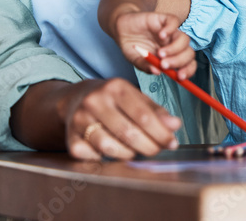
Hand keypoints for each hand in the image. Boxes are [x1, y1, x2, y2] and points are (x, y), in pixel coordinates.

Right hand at [61, 78, 181, 159]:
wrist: (75, 99)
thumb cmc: (113, 99)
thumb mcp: (135, 97)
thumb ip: (156, 111)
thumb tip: (175, 125)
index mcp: (115, 87)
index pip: (143, 115)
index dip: (161, 132)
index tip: (172, 142)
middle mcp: (95, 101)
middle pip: (128, 133)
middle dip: (149, 146)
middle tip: (158, 150)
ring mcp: (80, 119)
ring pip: (110, 147)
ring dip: (129, 154)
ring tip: (137, 150)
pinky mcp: (70, 138)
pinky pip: (93, 156)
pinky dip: (107, 158)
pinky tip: (114, 151)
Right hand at [113, 11, 196, 79]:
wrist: (121, 29)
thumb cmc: (132, 47)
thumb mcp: (136, 60)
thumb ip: (145, 66)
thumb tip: (157, 72)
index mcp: (172, 58)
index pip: (188, 64)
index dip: (188, 70)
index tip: (179, 76)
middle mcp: (174, 45)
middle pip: (188, 53)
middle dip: (179, 61)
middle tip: (164, 65)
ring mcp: (170, 32)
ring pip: (184, 39)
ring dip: (174, 49)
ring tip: (159, 53)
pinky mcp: (163, 19)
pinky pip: (173, 21)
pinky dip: (170, 29)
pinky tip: (160, 35)